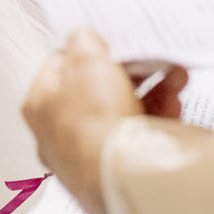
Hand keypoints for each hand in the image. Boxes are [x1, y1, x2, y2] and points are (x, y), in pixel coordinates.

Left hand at [22, 30, 187, 213]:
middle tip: (148, 59)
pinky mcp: (121, 168)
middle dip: (129, 72)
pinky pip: (143, 134)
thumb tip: (86, 39)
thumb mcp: (87, 58)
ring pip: (124, 111)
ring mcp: (91, 154)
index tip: (109, 41)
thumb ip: (84, 40)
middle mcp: (61, 134)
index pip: (59, 66)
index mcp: (40, 105)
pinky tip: (174, 103)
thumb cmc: (96, 120)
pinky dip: (161, 116)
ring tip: (173, 77)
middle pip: (97, 90)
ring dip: (152, 91)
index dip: (86, 50)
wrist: (125, 175)